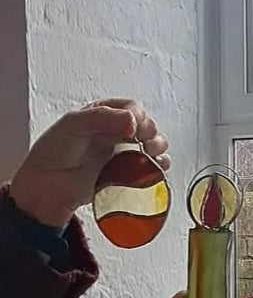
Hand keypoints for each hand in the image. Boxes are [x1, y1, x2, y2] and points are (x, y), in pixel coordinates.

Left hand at [10, 99, 169, 226]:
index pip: (131, 108)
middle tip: (143, 142)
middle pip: (147, 125)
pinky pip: (151, 167)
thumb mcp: (72, 125)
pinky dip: (159, 166)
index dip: (137, 116)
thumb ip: (101, 117)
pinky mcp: (128, 174)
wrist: (48, 189)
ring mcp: (123, 153)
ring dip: (158, 147)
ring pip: (153, 144)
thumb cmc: (53, 154)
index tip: (132, 129)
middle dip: (150, 132)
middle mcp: (116, 132)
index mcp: (103, 114)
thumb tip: (131, 120)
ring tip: (150, 154)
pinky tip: (156, 167)